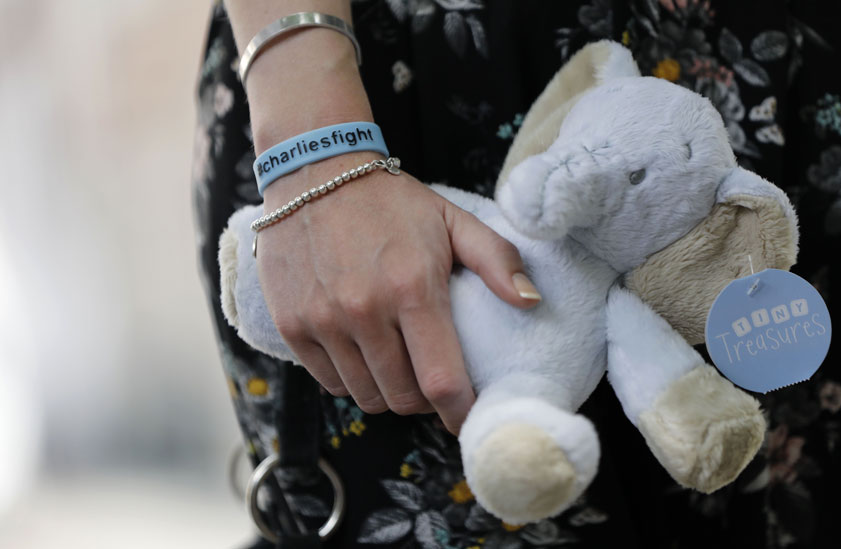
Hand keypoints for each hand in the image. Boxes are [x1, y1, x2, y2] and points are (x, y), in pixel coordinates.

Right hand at [256, 152, 541, 433]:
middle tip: (433, 381)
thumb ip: (497, 259)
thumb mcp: (453, 219)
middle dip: (425, 401)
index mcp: (413, 288)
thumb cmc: (391, 201)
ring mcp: (323, 320)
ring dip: (389, 392)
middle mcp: (364, 310)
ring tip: (400, 367)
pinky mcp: (291, 325)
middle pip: (402, 398)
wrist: (314, 174)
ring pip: (365, 396)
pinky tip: (365, 354)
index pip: (441, 381)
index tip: (470, 417)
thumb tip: (532, 301)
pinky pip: (329, 382)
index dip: (460, 412)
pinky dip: (352, 380)